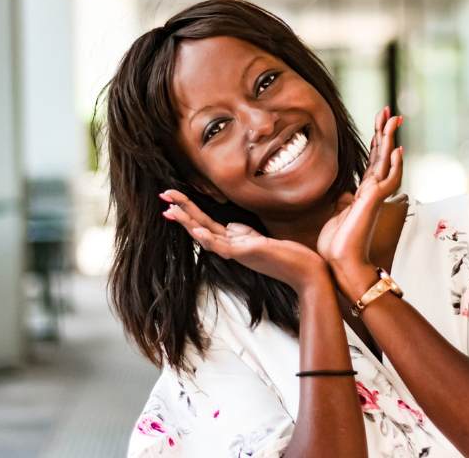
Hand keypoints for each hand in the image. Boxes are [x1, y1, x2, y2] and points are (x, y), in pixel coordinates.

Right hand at [159, 189, 329, 293]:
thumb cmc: (286, 256)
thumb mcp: (259, 239)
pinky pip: (223, 247)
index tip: (172, 198)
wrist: (305, 273)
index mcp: (233, 241)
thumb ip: (243, 232)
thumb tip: (230, 224)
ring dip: (188, 223)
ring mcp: (237, 252)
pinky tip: (196, 230)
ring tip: (170, 210)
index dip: (189, 210)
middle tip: (162, 195)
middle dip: (182, 210)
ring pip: (206, 236)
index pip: (205, 223)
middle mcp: (231, 247)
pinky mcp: (247, 254)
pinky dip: (208, 239)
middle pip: (200, 226)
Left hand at [317, 106, 403, 298]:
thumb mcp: (338, 215)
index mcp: (364, 193)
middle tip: (389, 109)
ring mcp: (375, 196)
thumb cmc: (338, 245)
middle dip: (385, 131)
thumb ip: (344, 202)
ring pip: (387, 161)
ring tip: (394, 117)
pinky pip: (388, 180)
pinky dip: (394, 164)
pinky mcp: (373, 203)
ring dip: (390, 139)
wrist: (340, 265)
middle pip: (382, 155)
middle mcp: (373, 192)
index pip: (373, 160)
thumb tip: (344, 195)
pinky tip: (396, 148)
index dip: (377, 140)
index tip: (379, 121)